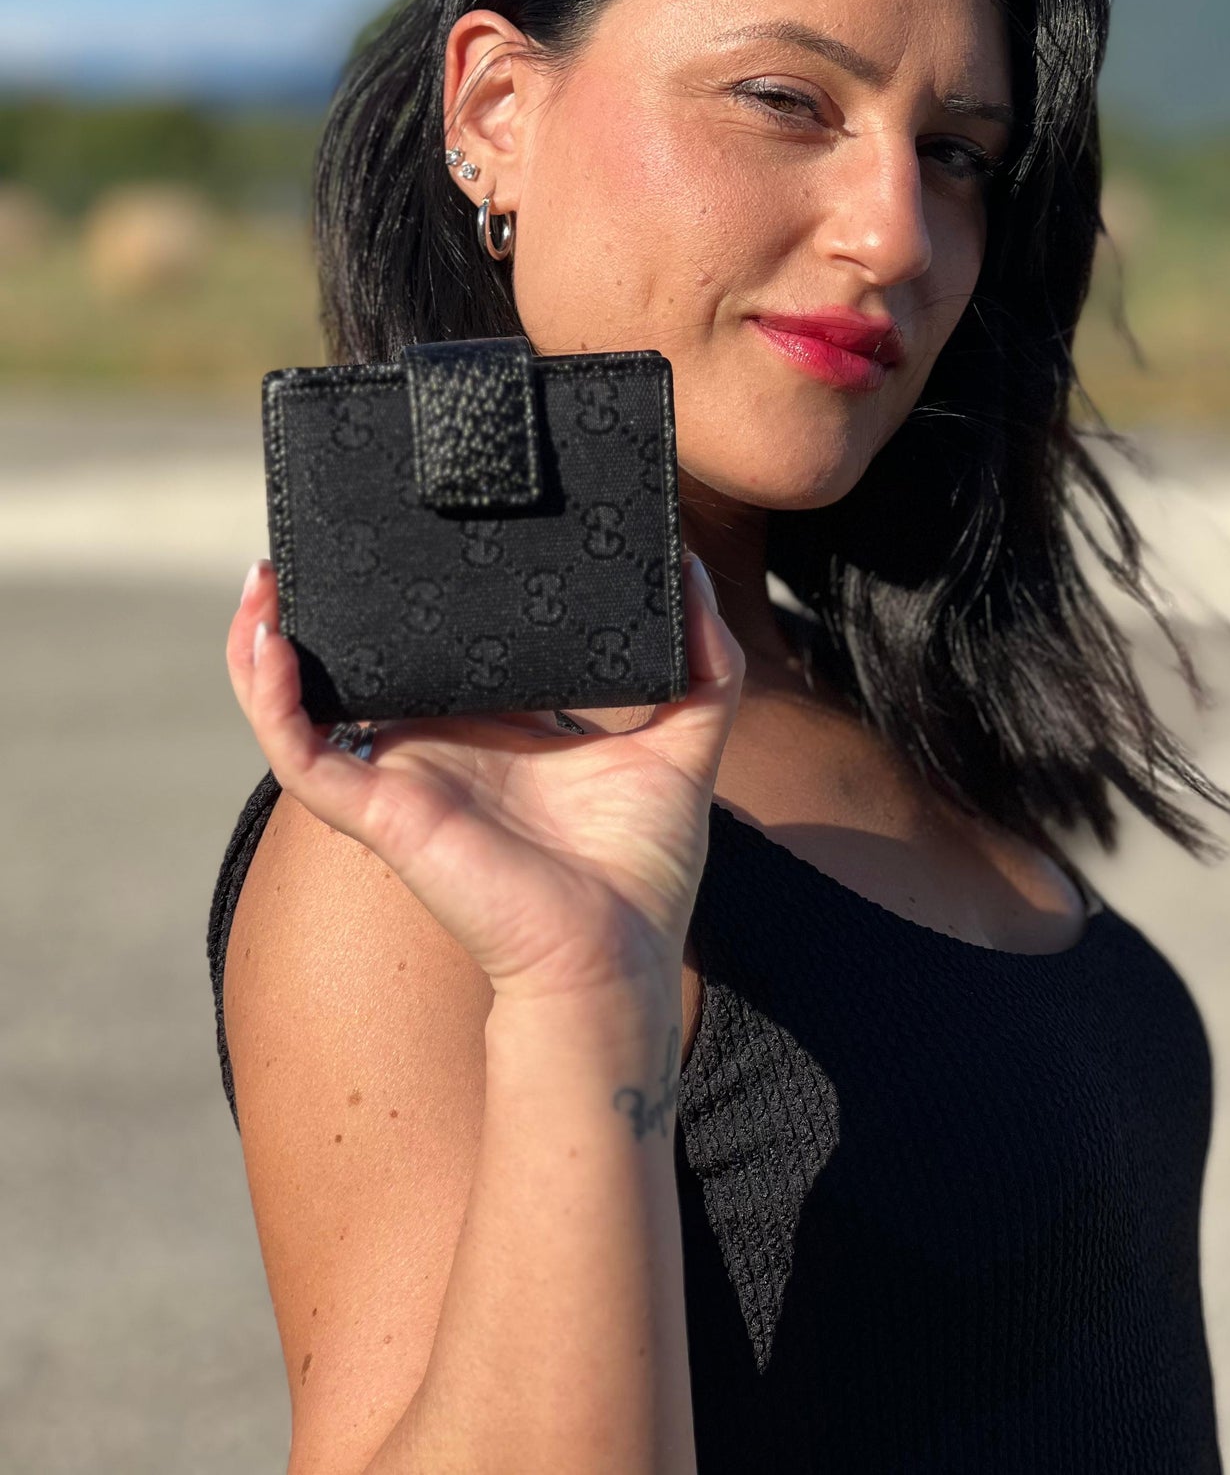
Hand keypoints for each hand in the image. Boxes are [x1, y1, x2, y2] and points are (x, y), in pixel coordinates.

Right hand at [225, 554, 743, 1003]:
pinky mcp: (379, 809)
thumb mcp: (685, 743)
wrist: (614, 958)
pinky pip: (298, 752)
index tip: (407, 533)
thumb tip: (693, 571)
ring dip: (266, 643)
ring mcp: (401, 776)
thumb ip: (705, 662)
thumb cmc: (642, 870)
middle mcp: (439, 747)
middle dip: (323, 610)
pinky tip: (265, 640)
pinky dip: (269, 698)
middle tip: (312, 540)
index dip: (414, 600)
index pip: (438, 652)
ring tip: (262, 579)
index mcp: (497, 729)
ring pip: (302, 704)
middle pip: (359, 669)